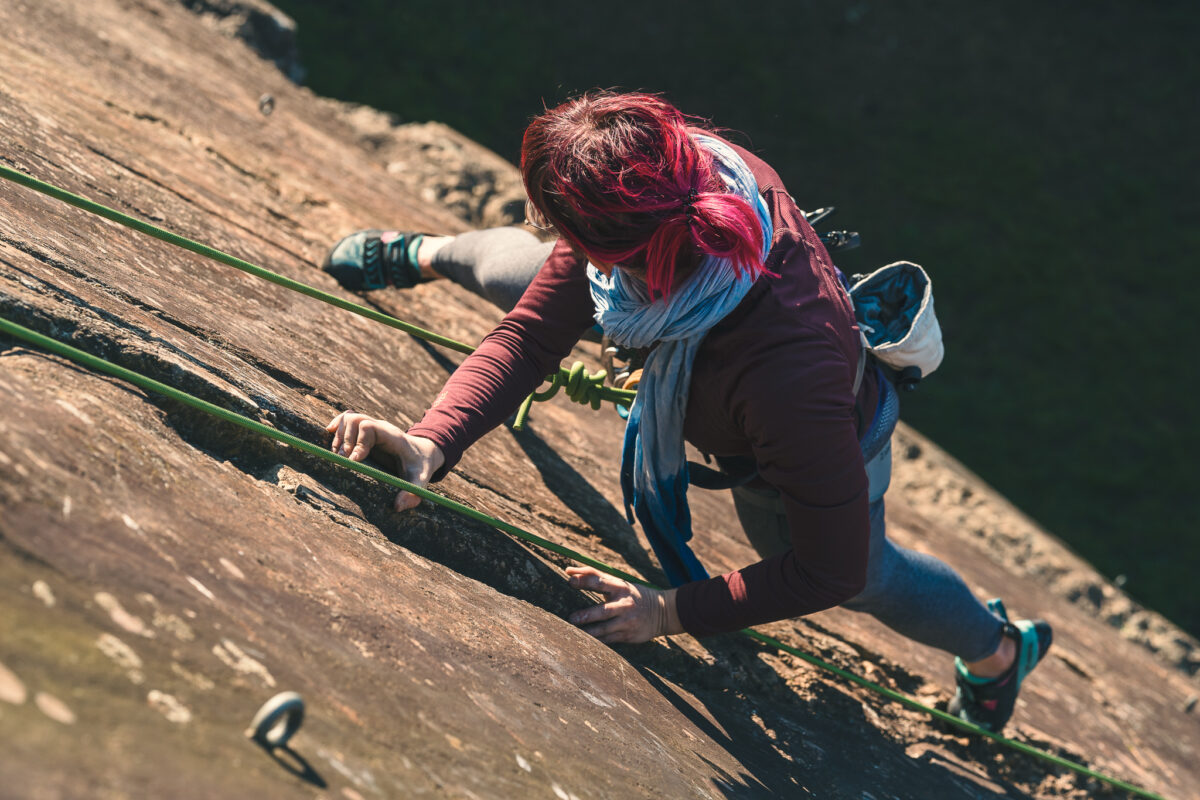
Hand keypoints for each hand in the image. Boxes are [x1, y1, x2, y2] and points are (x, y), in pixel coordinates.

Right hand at [325, 411, 444, 510]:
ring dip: (339, 435)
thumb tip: (397, 506)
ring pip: (349, 418)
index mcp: (393, 437)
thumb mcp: (421, 480)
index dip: (358, 442)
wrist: (422, 453)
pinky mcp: (364, 431)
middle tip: (343, 460)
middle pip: (356, 419)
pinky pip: (348, 418)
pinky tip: (329, 433)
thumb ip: (413, 493)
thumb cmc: (419, 467)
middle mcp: (380, 428)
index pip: (370, 427)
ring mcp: (372, 428)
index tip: (354, 461)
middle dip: (345, 440)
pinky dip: (337, 424)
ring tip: (338, 455)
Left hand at [566, 566, 682, 643]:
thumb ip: (593, 576)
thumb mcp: (617, 583)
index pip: (600, 582)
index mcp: (620, 587)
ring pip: (605, 628)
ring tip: (574, 631)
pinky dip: (597, 640)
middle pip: (604, 610)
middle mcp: (624, 604)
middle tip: (572, 618)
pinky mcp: (628, 635)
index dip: (584, 580)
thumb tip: (567, 569)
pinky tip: (585, 641)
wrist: (662, 612)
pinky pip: (609, 639)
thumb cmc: (631, 594)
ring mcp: (627, 621)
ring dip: (590, 631)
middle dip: (587, 615)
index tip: (570, 580)